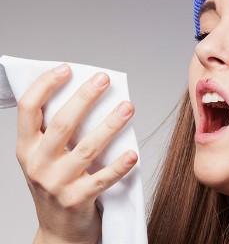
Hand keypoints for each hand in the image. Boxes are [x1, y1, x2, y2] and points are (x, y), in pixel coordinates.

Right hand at [15, 63, 137, 243]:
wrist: (58, 231)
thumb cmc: (56, 183)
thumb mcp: (46, 156)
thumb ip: (58, 130)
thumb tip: (88, 93)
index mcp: (27, 148)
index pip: (29, 109)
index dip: (45, 85)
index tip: (67, 69)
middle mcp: (38, 164)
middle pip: (62, 124)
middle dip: (84, 98)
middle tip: (104, 79)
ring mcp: (56, 184)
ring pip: (86, 148)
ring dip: (110, 125)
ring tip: (128, 107)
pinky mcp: (77, 201)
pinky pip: (102, 180)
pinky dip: (119, 166)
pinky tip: (133, 154)